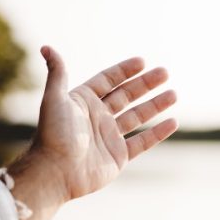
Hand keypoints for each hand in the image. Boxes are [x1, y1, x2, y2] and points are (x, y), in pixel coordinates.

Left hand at [8, 46, 177, 219]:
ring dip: (156, 105)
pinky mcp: (118, 156)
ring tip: (173, 93)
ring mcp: (109, 137)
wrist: (55, 172)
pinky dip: (158, 133)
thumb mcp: (55, 99)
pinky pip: (143, 142)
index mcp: (84, 101)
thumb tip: (46, 47)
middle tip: (164, 72)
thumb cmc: (53, 134)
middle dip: (146, 84)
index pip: (109, 80)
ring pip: (138, 116)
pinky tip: (173, 122)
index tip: (142, 62)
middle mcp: (98, 117)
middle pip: (127, 95)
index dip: (125, 71)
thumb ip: (58, 73)